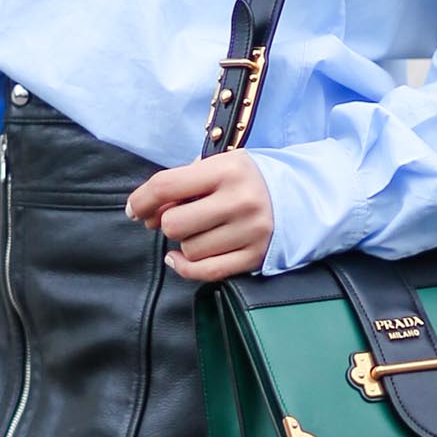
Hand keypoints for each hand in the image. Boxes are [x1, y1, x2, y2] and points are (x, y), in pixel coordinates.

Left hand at [125, 152, 274, 280]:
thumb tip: (149, 211)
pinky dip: (185, 268)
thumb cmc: (249, 180)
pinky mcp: (255, 257)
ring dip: (185, 243)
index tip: (134, 210)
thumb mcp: (222, 164)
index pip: (166, 186)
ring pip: (189, 250)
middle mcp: (240, 201)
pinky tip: (180, 258)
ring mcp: (249, 232)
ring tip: (199, 231)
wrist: (301, 197)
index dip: (141, 200)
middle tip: (176, 219)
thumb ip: (185, 181)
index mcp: (227, 170)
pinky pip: (205, 272)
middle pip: (174, 224)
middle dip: (166, 224)